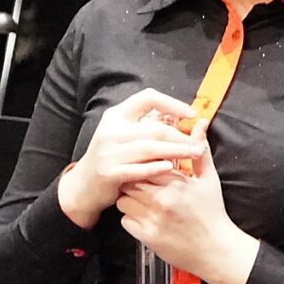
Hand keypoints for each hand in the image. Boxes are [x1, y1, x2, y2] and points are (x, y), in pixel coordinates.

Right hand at [60, 90, 201, 228]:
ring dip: (176, 151)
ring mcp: (108, 152)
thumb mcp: (124, 135)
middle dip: (181, 136)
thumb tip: (181, 115)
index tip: (190, 114)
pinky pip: (137, 169)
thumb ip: (148, 124)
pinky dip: (156, 167)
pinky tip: (171, 167)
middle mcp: (110, 130)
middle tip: (199, 144)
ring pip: (150, 148)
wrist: (85, 185)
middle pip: (154, 128)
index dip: (171, 103)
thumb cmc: (113, 157)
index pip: (147, 98)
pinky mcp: (109, 172)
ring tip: (195, 154)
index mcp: (116, 116)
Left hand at [117, 148, 259, 283]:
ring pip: (123, 200)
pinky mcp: (145, 236)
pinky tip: (146, 217)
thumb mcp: (209, 179)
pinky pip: (125, 219)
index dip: (145, 164)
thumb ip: (200, 151)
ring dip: (130, 199)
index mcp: (176, 184)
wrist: (216, 249)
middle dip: (136, 181)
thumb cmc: (212, 212)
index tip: (150, 169)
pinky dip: (131, 218)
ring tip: (146, 201)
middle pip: (131, 180)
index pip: (146, 164)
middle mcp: (161, 201)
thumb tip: (199, 123)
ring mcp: (152, 220)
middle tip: (146, 185)